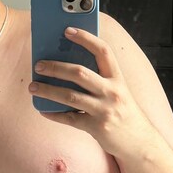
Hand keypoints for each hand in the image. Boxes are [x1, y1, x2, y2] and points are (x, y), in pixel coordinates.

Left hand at [29, 27, 150, 157]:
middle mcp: (112, 92)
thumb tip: (67, 68)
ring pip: (70, 96)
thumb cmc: (124, 112)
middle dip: (56, 67)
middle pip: (80, 73)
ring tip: (32, 86)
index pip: (103, 51)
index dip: (86, 38)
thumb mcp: (118, 91)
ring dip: (48, 90)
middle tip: (39, 65)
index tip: (68, 30)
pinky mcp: (97, 128)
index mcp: (118, 78)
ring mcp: (104, 110)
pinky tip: (43, 109)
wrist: (140, 142)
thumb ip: (100, 79)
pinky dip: (54, 114)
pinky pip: (70, 119)